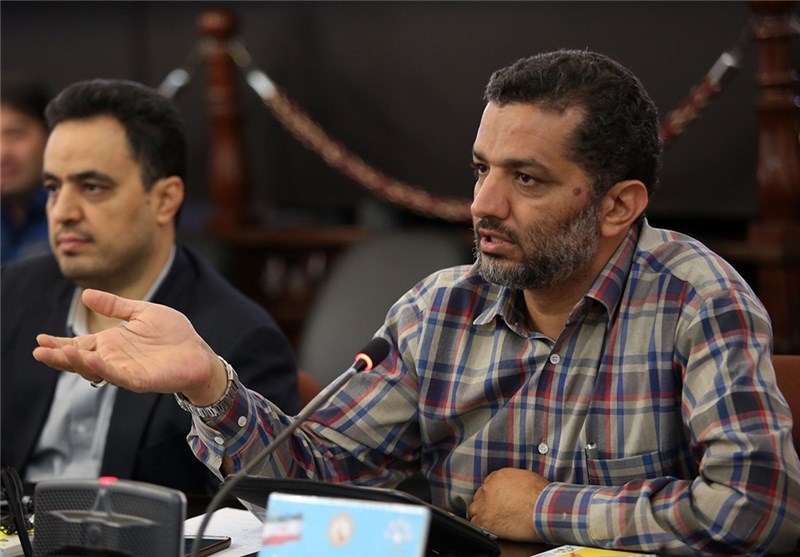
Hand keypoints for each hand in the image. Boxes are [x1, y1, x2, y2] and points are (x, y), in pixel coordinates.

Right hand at [32, 289, 224, 403]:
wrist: (198, 352)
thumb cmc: (173, 334)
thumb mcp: (142, 312)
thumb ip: (116, 306)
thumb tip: (85, 295)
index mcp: (112, 343)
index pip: (79, 344)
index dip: (60, 343)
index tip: (40, 339)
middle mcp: (114, 358)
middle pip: (80, 359)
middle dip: (59, 356)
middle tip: (38, 352)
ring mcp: (125, 370)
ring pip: (94, 370)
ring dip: (76, 363)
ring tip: (58, 354)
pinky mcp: (139, 380)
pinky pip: (117, 376)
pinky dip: (103, 369)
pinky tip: (91, 360)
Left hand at [468, 468, 548, 541]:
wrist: (544, 509)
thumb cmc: (542, 495)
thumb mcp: (528, 478)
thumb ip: (515, 481)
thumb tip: (516, 487)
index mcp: (499, 476)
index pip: (488, 484)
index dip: (493, 494)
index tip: (498, 500)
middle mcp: (488, 488)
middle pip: (480, 496)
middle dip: (487, 503)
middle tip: (496, 511)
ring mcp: (485, 504)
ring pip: (475, 509)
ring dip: (481, 515)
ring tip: (492, 521)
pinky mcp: (485, 520)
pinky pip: (475, 523)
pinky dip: (481, 527)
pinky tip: (489, 529)